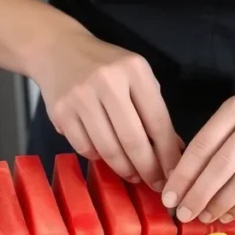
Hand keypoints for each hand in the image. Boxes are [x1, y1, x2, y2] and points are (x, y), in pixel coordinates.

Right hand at [30, 28, 182, 189]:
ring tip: (134, 175)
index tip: (175, 174)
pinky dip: (99, 158)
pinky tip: (106, 156)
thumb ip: (155, 112)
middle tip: (156, 185)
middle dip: (148, 169)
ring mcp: (80, 97)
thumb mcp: (137, 78)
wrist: (59, 49)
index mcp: (134, 71)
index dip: (168, 154)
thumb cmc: (106, 67)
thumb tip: (175, 152)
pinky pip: (85, 148)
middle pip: (133, 140)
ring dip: (124, 169)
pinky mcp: (60, 112)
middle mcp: (107, 81)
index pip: (157, 121)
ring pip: (108, 149)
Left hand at [162, 95, 234, 222]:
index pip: (202, 144)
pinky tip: (229, 215)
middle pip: (221, 165)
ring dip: (220, 204)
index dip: (183, 174)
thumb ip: (214, 144)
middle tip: (183, 213)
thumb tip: (181, 182)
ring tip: (205, 217)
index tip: (169, 197)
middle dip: (198, 194)